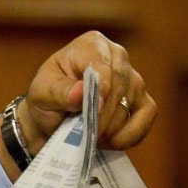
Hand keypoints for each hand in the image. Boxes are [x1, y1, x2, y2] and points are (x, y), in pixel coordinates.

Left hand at [16, 30, 155, 155]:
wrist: (53, 119)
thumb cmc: (46, 99)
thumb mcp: (40, 93)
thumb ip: (58, 91)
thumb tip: (81, 92)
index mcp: (91, 45)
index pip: (102, 65)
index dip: (101, 89)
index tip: (93, 111)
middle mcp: (117, 57)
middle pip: (120, 86)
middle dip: (102, 116)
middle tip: (86, 134)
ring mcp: (134, 79)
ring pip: (133, 104)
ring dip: (111, 128)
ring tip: (90, 137)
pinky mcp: (144, 101)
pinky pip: (146, 117)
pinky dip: (129, 135)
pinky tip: (109, 142)